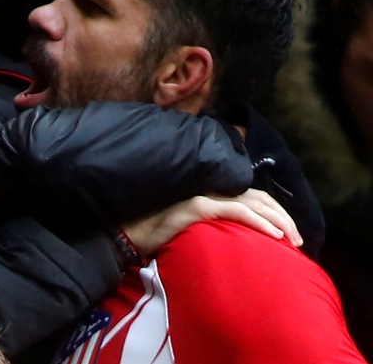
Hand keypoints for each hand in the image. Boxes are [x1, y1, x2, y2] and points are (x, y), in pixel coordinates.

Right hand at [122, 189, 302, 256]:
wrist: (130, 235)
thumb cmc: (158, 235)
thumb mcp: (193, 228)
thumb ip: (213, 225)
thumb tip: (238, 240)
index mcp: (210, 193)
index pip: (252, 196)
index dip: (274, 211)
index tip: (289, 233)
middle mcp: (209, 189)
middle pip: (258, 197)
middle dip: (282, 216)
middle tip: (298, 240)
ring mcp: (204, 196)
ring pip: (252, 202)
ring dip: (278, 220)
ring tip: (292, 239)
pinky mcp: (198, 206)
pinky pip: (237, 211)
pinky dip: (260, 222)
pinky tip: (274, 236)